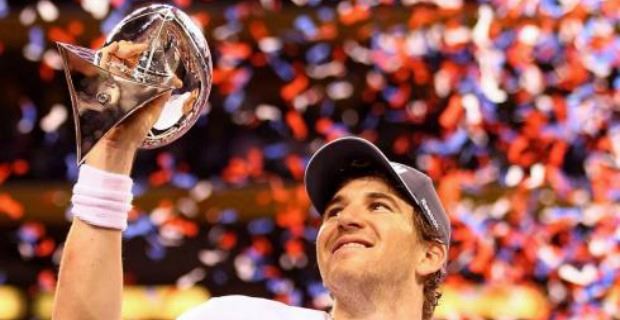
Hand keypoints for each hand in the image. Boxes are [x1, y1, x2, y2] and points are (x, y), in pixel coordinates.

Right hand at [85, 41, 170, 173]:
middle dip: (129, 48)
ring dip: (119, 48)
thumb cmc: (135, 131)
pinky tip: (115, 48)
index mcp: (131, 87)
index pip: (132, 64)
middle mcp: (117, 83)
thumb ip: (162, 95)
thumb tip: (174, 80)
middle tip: (138, 47)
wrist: (117, 144)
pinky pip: (98, 65)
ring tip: (128, 47)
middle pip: (119, 58)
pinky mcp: (95, 85)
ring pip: (108, 58)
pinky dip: (106, 53)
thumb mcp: (153, 110)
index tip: (146, 48)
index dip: (137, 54)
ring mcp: (105, 84)